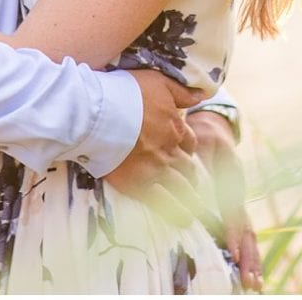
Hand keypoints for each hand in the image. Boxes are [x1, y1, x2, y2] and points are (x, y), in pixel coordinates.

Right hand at [102, 71, 203, 223]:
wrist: (98, 114)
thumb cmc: (125, 93)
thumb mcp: (158, 82)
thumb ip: (181, 92)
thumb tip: (202, 95)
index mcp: (175, 126)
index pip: (189, 142)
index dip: (187, 149)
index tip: (183, 153)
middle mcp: (170, 149)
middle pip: (188, 166)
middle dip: (191, 174)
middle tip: (190, 183)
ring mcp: (156, 168)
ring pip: (181, 186)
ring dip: (190, 197)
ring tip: (194, 209)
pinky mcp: (140, 184)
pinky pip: (163, 201)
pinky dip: (175, 211)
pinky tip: (183, 220)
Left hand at [189, 109, 260, 290]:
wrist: (212, 131)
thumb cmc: (204, 138)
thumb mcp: (204, 143)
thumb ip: (201, 159)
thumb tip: (194, 174)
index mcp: (232, 183)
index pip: (234, 213)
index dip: (233, 232)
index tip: (232, 251)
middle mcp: (237, 198)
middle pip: (247, 231)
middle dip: (249, 257)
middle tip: (249, 281)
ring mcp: (237, 205)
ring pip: (248, 237)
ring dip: (251, 261)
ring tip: (253, 285)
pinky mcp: (232, 211)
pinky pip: (241, 235)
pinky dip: (246, 255)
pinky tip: (247, 274)